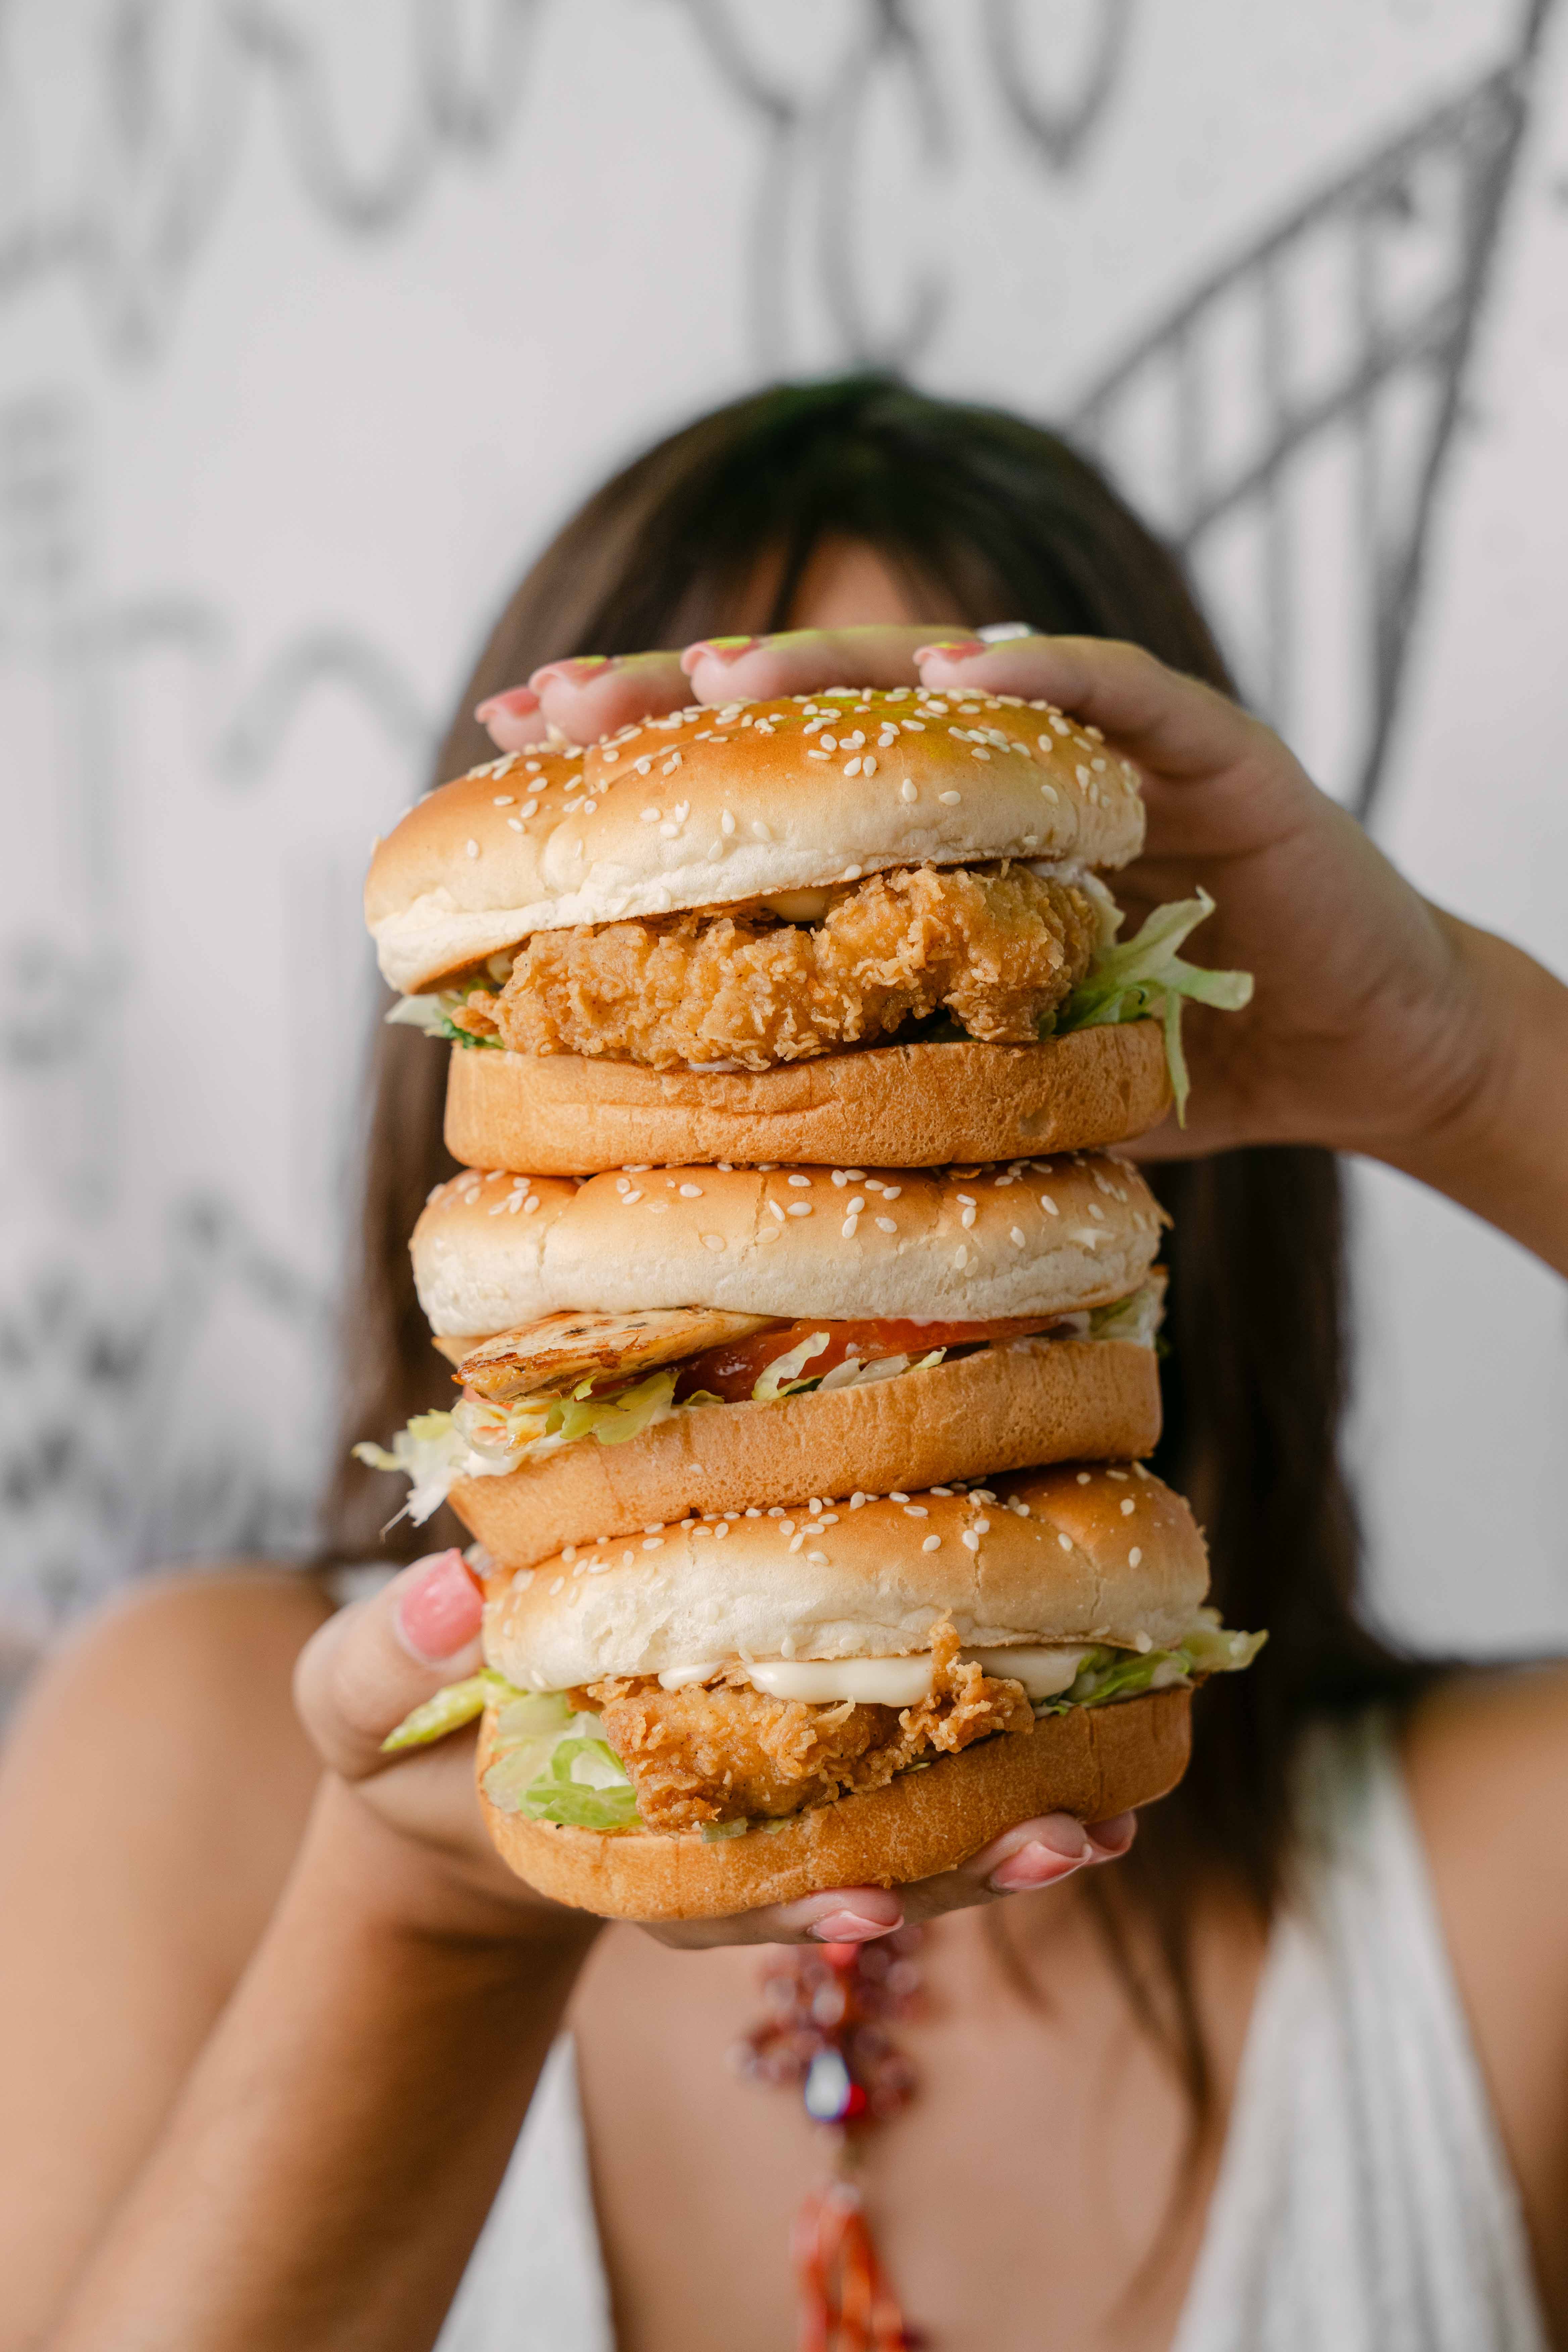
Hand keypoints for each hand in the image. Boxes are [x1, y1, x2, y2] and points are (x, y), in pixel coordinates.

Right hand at [295, 1549, 1134, 1949]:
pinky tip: (1091, 1752)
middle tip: (1060, 1847)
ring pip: (897, 1829)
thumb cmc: (408, 1725)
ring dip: (1003, 1828)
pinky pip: (903, 1767)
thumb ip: (384, 1660)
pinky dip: (990, 1762)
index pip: (716, 1890)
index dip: (795, 1904)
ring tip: (1104, 1821)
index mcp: (614, 1835)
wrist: (455, 1736)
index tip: (877, 1907)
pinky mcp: (798, 1737)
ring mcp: (762, 1792)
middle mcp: (710, 1831)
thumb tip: (458, 1592)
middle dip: (953, 1871)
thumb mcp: (355, 1700)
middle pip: (841, 1868)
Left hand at [476, 629, 1504, 1172]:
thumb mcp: (984, 1061)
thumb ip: (876, 1051)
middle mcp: (989, 767)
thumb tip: (688, 1124)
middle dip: (680, 700)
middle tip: (561, 705)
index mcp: (927, 832)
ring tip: (720, 677)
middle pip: (817, 709)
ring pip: (944, 680)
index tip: (512, 746)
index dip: (642, 759)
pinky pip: (1120, 698)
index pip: (765, 779)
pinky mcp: (1206, 747)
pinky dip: (1048, 678)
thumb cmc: (1155, 1060)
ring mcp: (1093, 744)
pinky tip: (966, 671)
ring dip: (831, 671)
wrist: (1349, 1049)